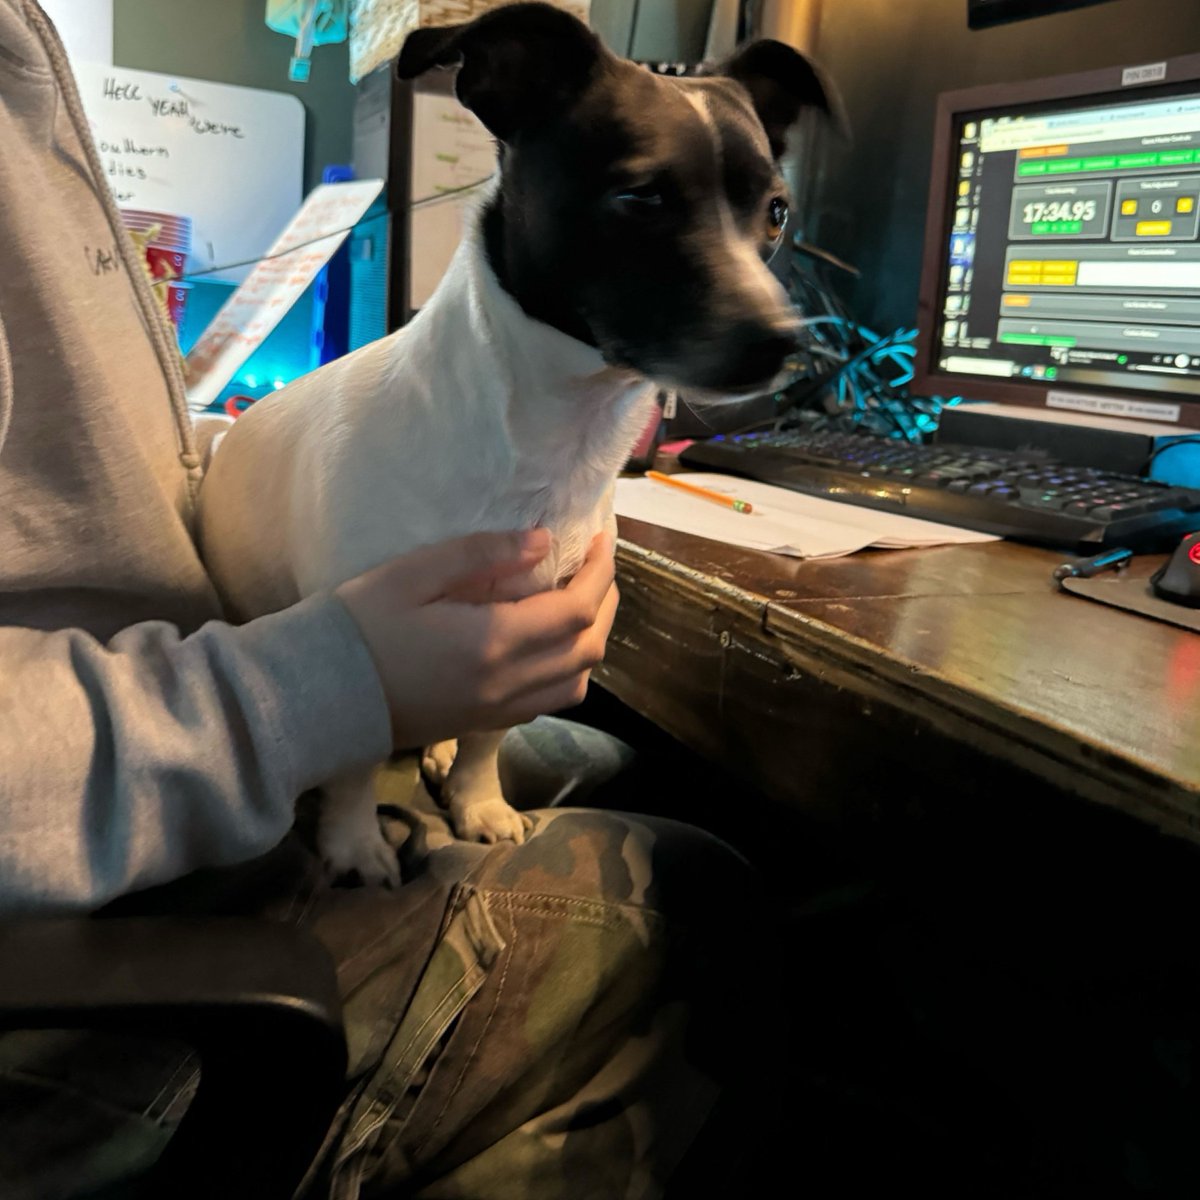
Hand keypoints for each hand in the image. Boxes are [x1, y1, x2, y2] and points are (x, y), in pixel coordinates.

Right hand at [335, 529, 618, 746]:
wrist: (318, 695)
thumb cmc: (359, 624)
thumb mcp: (413, 573)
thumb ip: (482, 554)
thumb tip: (543, 543)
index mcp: (493, 642)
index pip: (577, 610)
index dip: (600, 572)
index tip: (602, 539)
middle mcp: (507, 683)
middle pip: (588, 648)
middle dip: (605, 603)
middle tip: (597, 565)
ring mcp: (497, 710)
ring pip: (576, 683)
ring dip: (591, 641)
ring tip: (581, 603)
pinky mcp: (483, 723)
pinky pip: (547, 701)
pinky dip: (566, 670)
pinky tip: (550, 643)